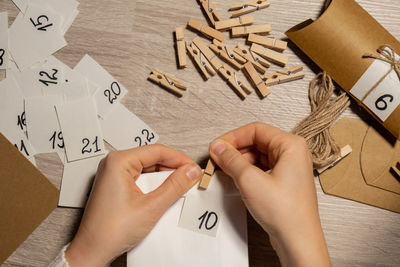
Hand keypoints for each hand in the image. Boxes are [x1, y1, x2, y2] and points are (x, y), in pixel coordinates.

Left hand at [65, 145, 201, 266]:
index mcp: (118, 161)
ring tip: (181, 187)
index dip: (179, 159)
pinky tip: (166, 193)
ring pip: (148, 169)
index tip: (194, 168)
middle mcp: (114, 164)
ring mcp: (114, 175)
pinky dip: (155, 185)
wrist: (92, 251)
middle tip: (191, 178)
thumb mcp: (151, 207)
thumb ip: (174, 186)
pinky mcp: (116, 185)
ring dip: (165, 177)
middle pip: (152, 158)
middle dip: (173, 168)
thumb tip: (190, 172)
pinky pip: (141, 178)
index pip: (157, 151)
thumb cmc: (110, 231)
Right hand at [209, 122, 330, 266]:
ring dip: (238, 161)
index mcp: (291, 146)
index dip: (233, 137)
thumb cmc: (287, 213)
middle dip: (234, 150)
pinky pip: (260, 168)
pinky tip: (235, 178)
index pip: (255, 130)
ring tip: (224, 169)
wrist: (298, 240)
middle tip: (217, 158)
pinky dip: (246, 171)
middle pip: (256, 142)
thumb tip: (219, 148)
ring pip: (257, 155)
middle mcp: (292, 154)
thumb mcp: (250, 180)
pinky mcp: (282, 181)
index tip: (217, 146)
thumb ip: (231, 159)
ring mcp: (288, 168)